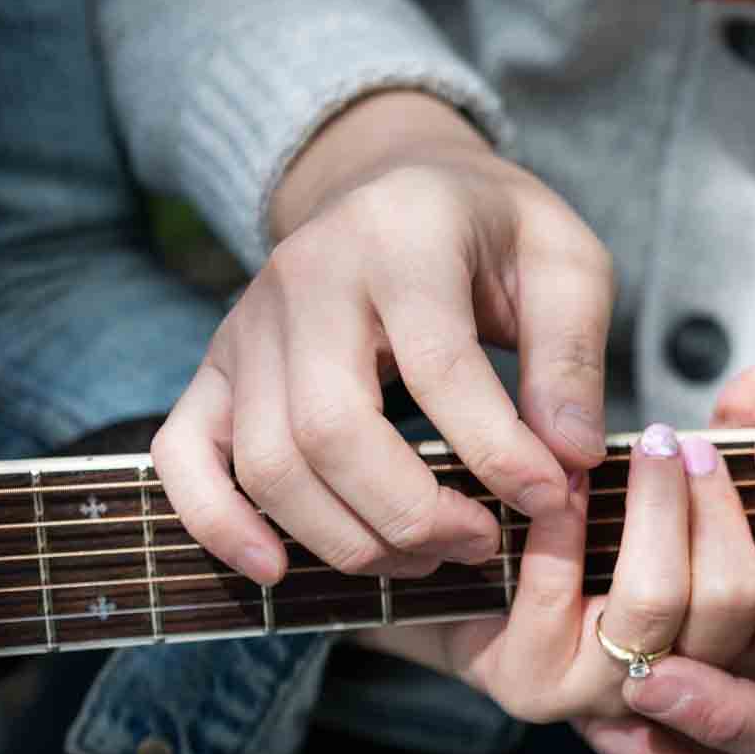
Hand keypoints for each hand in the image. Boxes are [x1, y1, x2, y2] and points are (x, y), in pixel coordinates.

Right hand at [154, 90, 613, 587]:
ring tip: (429, 557)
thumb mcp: (566, 264)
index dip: (498, 452)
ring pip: (268, 461)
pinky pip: (183, 454)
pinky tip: (278, 572)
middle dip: (414, 511)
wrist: (398, 182)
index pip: (436, 365)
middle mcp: (306, 276)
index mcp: (401, 235)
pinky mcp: (214, 367)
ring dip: (348, 537)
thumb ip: (572, 358)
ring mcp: (247, 325)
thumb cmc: (495, 232)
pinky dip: (219, 524)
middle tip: (484, 543)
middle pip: (332, 428)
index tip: (551, 498)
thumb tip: (571, 460)